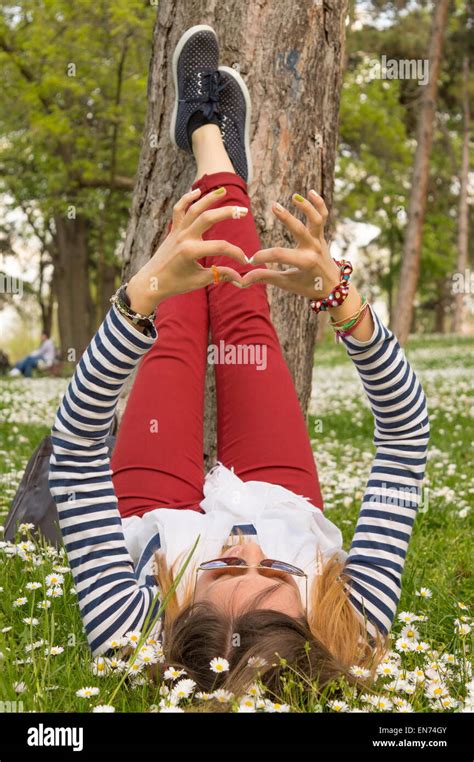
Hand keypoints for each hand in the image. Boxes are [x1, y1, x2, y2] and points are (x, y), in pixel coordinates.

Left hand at [126, 187, 247, 313]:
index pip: (220, 247)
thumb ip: (220, 275)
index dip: (235, 253)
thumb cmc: (175, 284)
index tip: (244, 260)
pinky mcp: (173, 230)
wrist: (152, 282)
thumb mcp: (199, 281)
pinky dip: (186, 199)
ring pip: (193, 209)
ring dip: (209, 198)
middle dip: (227, 212)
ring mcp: (177, 232)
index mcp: (191, 251)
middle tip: (244, 211)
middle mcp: (184, 238)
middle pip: (208, 218)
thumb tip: (240, 277)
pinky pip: (178, 210)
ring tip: (223, 191)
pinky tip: (197, 192)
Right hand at [241, 190, 340, 298]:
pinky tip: (310, 192)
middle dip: (287, 218)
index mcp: (304, 262)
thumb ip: (265, 277)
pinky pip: (323, 216)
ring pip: (316, 219)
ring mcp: (319, 240)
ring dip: (307, 206)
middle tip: (274, 205)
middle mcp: (313, 249)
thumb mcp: (286, 283)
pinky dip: (319, 203)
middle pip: (299, 230)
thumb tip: (243, 279)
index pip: (279, 255)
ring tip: (294, 197)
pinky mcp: (321, 234)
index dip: (262, 256)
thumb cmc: (307, 285)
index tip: (250, 260)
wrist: (332, 286)